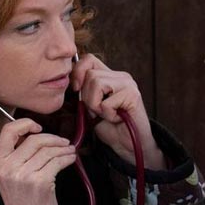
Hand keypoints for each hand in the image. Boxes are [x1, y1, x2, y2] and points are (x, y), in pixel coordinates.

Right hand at [0, 118, 76, 204]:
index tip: (38, 128)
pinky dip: (68, 158)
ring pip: (48, 150)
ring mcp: (23, 175)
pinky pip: (58, 161)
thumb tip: (38, 135)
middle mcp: (8, 167)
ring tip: (70, 151)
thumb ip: (17, 156)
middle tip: (64, 142)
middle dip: (53, 138)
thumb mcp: (10, 177)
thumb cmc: (22, 202)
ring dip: (63, 148)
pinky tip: (71, 159)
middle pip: (34, 139)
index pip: (8, 131)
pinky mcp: (40, 182)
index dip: (25, 124)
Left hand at [71, 54, 164, 169]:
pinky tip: (116, 118)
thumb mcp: (90, 106)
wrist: (128, 145)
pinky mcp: (133, 95)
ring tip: (106, 114)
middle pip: (90, 75)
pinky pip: (106, 102)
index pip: (89, 59)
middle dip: (87, 97)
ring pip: (96, 84)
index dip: (78, 72)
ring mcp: (128, 84)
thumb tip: (72, 82)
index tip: (75, 89)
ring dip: (96, 105)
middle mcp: (121, 76)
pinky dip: (106, 115)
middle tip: (98, 111)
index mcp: (110, 76)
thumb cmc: (110, 127)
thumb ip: (84, 91)